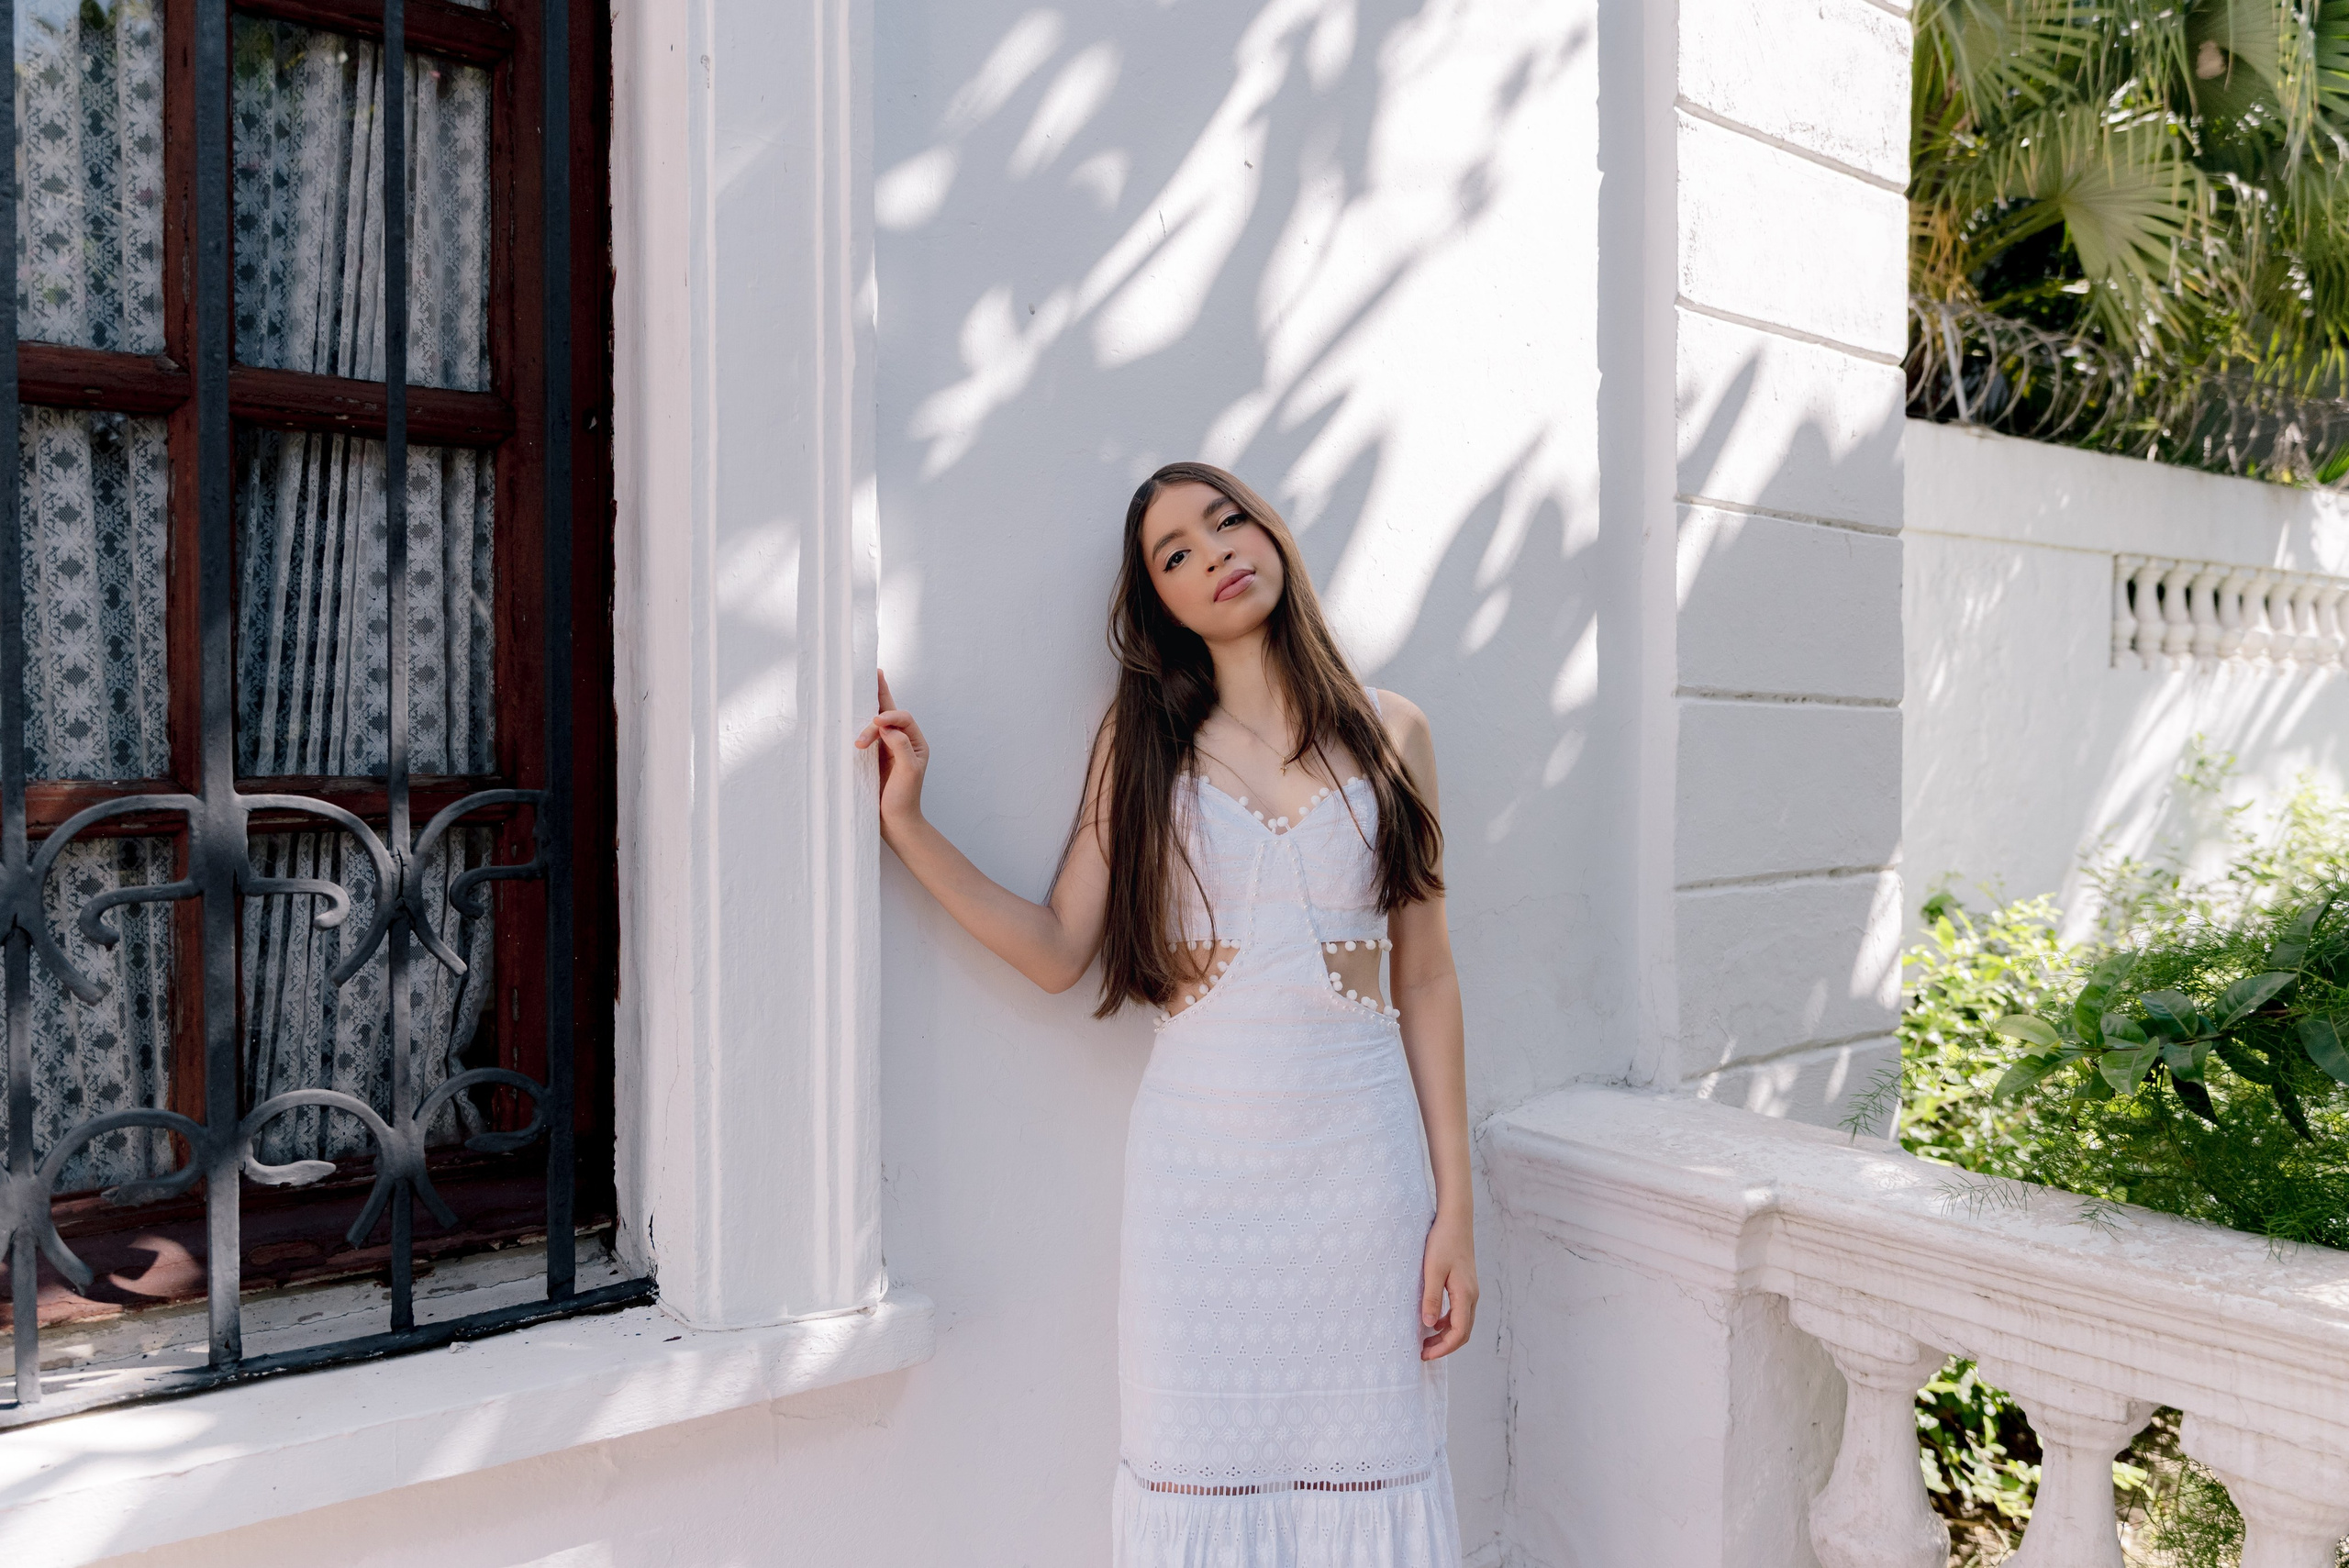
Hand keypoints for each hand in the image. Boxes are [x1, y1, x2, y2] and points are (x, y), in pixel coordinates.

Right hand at [853, 670, 928, 837]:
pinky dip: (858, 726)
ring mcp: (887, 748)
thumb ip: (901, 747)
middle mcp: (903, 741)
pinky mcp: (873, 756)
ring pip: (877, 722)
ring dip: (866, 725)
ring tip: (857, 742)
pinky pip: (867, 735)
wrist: (895, 822)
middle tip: (868, 679)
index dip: (890, 716)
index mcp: (916, 743)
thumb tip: (888, 727)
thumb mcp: (908, 773)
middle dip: (879, 697)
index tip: (877, 724)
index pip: (903, 719)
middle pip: (891, 712)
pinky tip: (851, 718)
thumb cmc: (905, 799)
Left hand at [1419, 1211, 1477, 1360]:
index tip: (1424, 1355)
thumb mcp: (1432, 1270)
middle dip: (1444, 1346)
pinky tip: (1433, 1320)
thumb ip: (1431, 1298)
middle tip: (1423, 1352)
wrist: (1455, 1221)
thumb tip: (1428, 1324)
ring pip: (1462, 1323)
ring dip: (1446, 1335)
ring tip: (1425, 1340)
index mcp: (1465, 1295)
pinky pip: (1459, 1311)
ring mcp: (1470, 1291)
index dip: (1443, 1348)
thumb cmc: (1443, 1242)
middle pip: (1463, 1332)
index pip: (1458, 1333)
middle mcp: (1472, 1296)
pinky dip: (1447, 1322)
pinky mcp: (1465, 1285)